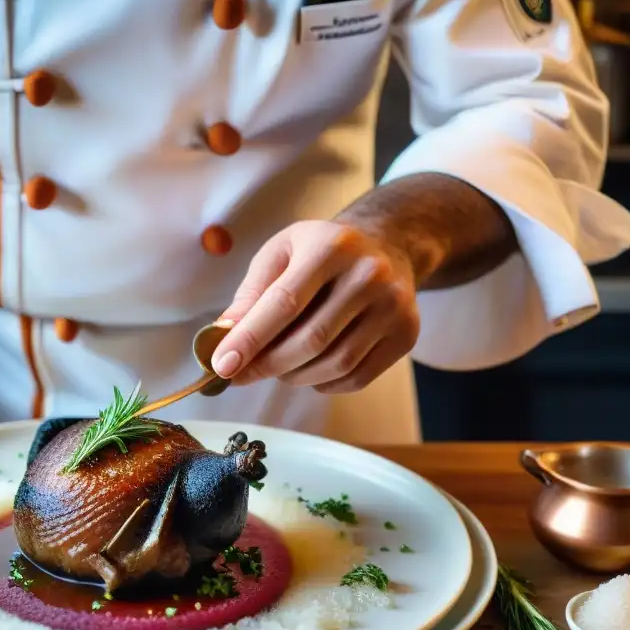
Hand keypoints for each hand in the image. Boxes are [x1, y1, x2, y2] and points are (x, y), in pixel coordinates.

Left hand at [212, 220, 420, 392]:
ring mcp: (394, 306)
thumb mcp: (281, 253)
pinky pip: (356, 378)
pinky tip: (310, 370)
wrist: (386, 246)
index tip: (222, 365)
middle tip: (242, 374)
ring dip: (295, 377)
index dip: (250, 338)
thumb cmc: (321, 252)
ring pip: (335, 364)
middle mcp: (369, 274)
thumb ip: (252, 293)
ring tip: (278, 367)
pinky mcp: (406, 334)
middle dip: (268, 365)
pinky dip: (323, 384)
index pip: (285, 302)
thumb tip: (224, 336)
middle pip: (311, 339)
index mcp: (331, 247)